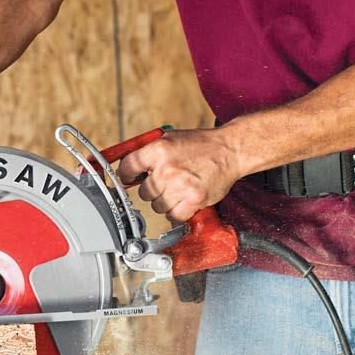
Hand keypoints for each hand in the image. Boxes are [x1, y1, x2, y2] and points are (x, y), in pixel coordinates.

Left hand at [116, 128, 244, 222]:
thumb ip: (149, 152)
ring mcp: (180, 185)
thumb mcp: (170, 138)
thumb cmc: (200, 145)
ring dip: (164, 202)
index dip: (125, 176)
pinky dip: (176, 212)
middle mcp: (167, 168)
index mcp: (158, 149)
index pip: (127, 168)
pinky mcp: (193, 200)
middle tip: (164, 183)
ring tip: (177, 189)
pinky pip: (173, 216)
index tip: (128, 180)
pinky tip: (183, 201)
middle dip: (151, 189)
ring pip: (157, 206)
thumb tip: (127, 169)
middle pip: (142, 192)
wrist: (229, 151)